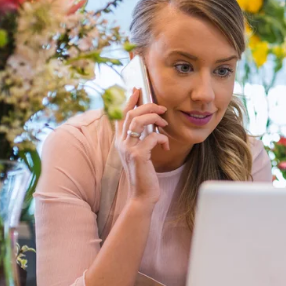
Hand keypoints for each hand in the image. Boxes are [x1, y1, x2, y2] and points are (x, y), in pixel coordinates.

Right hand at [115, 88, 169, 205]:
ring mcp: (128, 149)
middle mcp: (121, 143)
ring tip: (164, 124)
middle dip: (148, 106)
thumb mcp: (140, 153)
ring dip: (155, 118)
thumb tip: (152, 122)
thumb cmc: (144, 173)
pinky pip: (151, 137)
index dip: (129, 100)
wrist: (143, 195)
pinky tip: (165, 146)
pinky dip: (162, 138)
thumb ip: (141, 138)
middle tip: (161, 108)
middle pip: (131, 114)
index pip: (121, 115)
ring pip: (139, 121)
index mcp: (120, 141)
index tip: (138, 90)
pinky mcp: (138, 156)